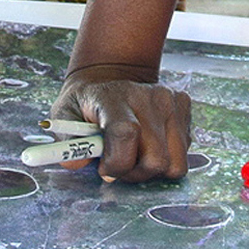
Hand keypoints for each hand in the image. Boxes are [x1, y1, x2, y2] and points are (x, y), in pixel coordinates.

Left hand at [52, 63, 190, 182]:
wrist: (111, 75)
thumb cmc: (86, 105)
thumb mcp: (64, 116)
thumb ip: (67, 142)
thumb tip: (78, 163)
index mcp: (114, 97)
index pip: (126, 134)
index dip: (117, 163)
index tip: (104, 170)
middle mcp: (149, 96)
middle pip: (156, 158)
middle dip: (136, 173)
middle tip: (120, 166)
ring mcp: (171, 101)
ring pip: (175, 164)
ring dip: (154, 169)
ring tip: (136, 155)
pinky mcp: (184, 107)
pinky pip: (184, 154)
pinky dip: (167, 157)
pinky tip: (150, 143)